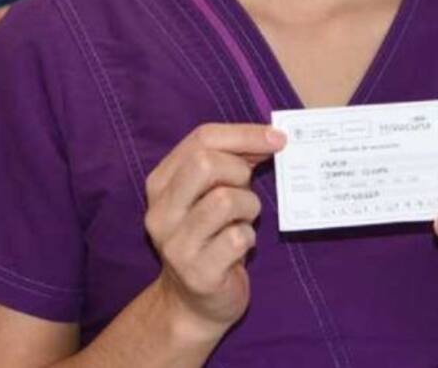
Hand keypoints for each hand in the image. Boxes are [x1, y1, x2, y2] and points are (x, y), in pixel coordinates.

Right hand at [144, 123, 285, 343]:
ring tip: (243, 220)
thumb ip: (230, 163)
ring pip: (225, 200)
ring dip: (249, 207)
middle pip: (205, 163)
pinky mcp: (197, 272)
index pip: (200, 139)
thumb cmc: (210, 238)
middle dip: (239, 170)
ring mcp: (175, 243)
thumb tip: (269, 138)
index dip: (243, 134)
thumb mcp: (209, 194)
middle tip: (248, 187)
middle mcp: (161, 210)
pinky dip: (248, 238)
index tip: (277, 137)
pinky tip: (240, 246)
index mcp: (160, 183)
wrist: (193, 303)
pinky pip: (238, 239)